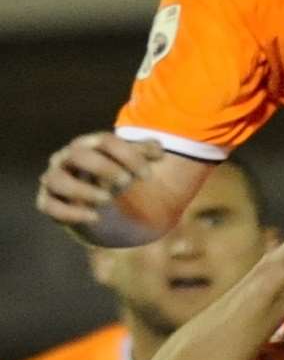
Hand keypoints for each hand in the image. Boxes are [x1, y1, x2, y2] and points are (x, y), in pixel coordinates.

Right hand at [36, 131, 164, 228]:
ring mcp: (54, 178)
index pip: (106, 142)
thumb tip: (158, 150)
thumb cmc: (115, 170)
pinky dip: (71, 213)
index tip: (148, 175)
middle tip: (126, 182)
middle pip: (79, 155)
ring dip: (83, 190)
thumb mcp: (132, 160)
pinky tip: (95, 218)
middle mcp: (66, 157)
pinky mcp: (48, 200)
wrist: (95, 193)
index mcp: (89, 144)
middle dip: (105, 168)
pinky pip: (50, 206)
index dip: (129, 156)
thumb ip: (148, 151)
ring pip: (58, 180)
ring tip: (107, 199)